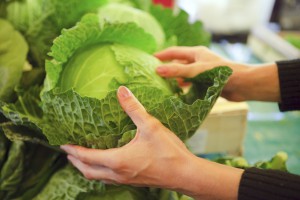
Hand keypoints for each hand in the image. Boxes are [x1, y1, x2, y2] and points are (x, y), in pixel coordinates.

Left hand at [60, 86, 194, 187]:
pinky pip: (109, 179)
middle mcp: (118, 173)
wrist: (185, 174)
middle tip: (68, 151)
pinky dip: (100, 172)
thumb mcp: (150, 126)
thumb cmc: (168, 152)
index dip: (72, 150)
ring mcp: (126, 180)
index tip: (62, 144)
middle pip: (87, 171)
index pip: (87, 157)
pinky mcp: (133, 181)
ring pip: (97, 177)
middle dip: (75, 161)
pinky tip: (106, 163)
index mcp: (118, 160)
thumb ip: (134, 108)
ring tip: (82, 158)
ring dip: (86, 168)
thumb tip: (121, 91)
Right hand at [155, 46, 279, 101]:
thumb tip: (158, 70)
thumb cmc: (221, 72)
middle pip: (178, 64)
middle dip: (167, 69)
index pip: (174, 52)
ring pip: (184, 75)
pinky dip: (184, 88)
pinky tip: (177, 94)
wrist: (243, 84)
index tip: (149, 59)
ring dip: (175, 80)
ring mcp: (202, 73)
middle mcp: (198, 62)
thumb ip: (177, 70)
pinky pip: (191, 84)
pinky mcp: (206, 83)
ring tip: (162, 86)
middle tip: (154, 75)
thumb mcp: (196, 70)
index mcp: (196, 53)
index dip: (162, 55)